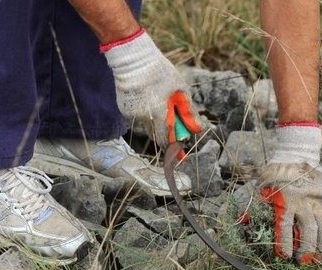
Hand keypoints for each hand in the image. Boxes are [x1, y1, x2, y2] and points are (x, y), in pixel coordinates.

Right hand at [101, 29, 202, 149]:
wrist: (132, 60)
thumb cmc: (160, 72)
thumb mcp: (180, 90)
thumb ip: (188, 112)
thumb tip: (197, 129)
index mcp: (158, 114)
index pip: (166, 141)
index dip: (174, 151)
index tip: (181, 158)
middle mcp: (143, 118)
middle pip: (157, 137)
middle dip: (167, 137)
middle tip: (176, 131)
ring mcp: (131, 115)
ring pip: (147, 128)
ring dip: (156, 124)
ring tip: (160, 106)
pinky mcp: (124, 110)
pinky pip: (138, 120)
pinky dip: (145, 116)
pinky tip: (148, 101)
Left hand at [250, 124, 321, 263]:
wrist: (296, 155)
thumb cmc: (275, 174)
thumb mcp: (262, 187)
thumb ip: (255, 206)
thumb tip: (243, 223)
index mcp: (285, 200)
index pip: (285, 226)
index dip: (285, 243)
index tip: (284, 256)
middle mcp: (303, 202)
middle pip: (308, 230)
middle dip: (306, 248)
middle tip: (303, 262)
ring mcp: (316, 201)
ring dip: (321, 245)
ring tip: (318, 259)